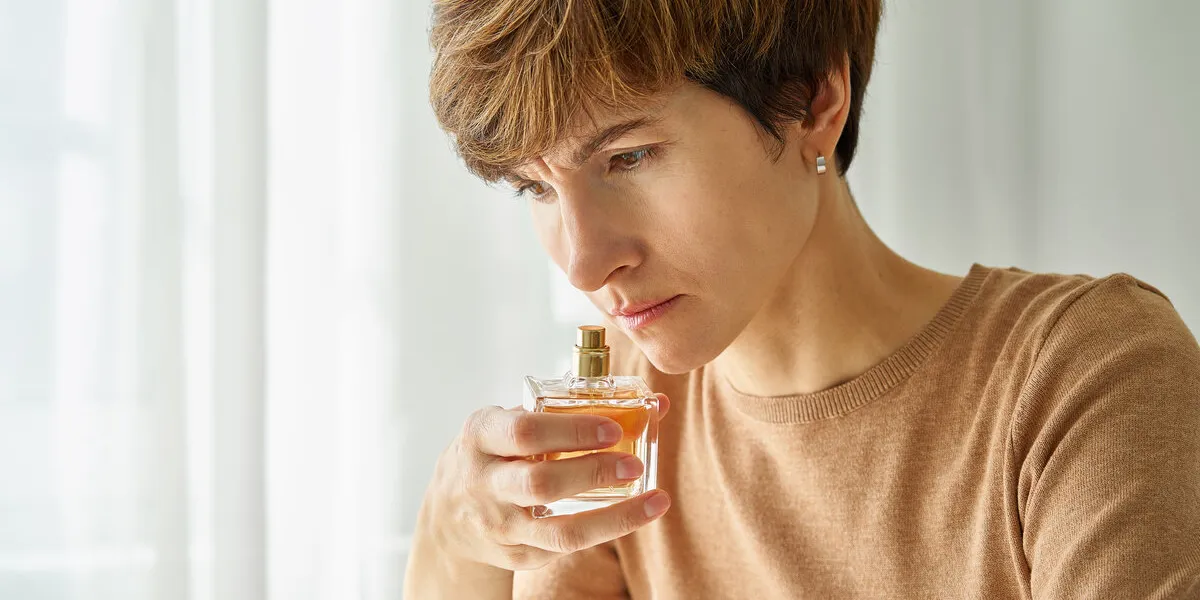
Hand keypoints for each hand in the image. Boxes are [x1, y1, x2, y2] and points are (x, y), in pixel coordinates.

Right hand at [421, 393, 671, 570]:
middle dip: (593, 473)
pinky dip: (605, 531)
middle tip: (633, 464)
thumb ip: (568, 410)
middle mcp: (484, 483)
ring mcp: (500, 525)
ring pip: (559, 531)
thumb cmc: (494, 454)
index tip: (613, 428)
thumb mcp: (510, 422)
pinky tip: (632, 515)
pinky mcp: (517, 554)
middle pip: (541, 483)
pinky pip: (566, 547)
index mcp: (480, 437)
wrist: (450, 513)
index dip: (572, 431)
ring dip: (614, 517)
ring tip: (652, 500)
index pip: (525, 432)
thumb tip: (657, 403)